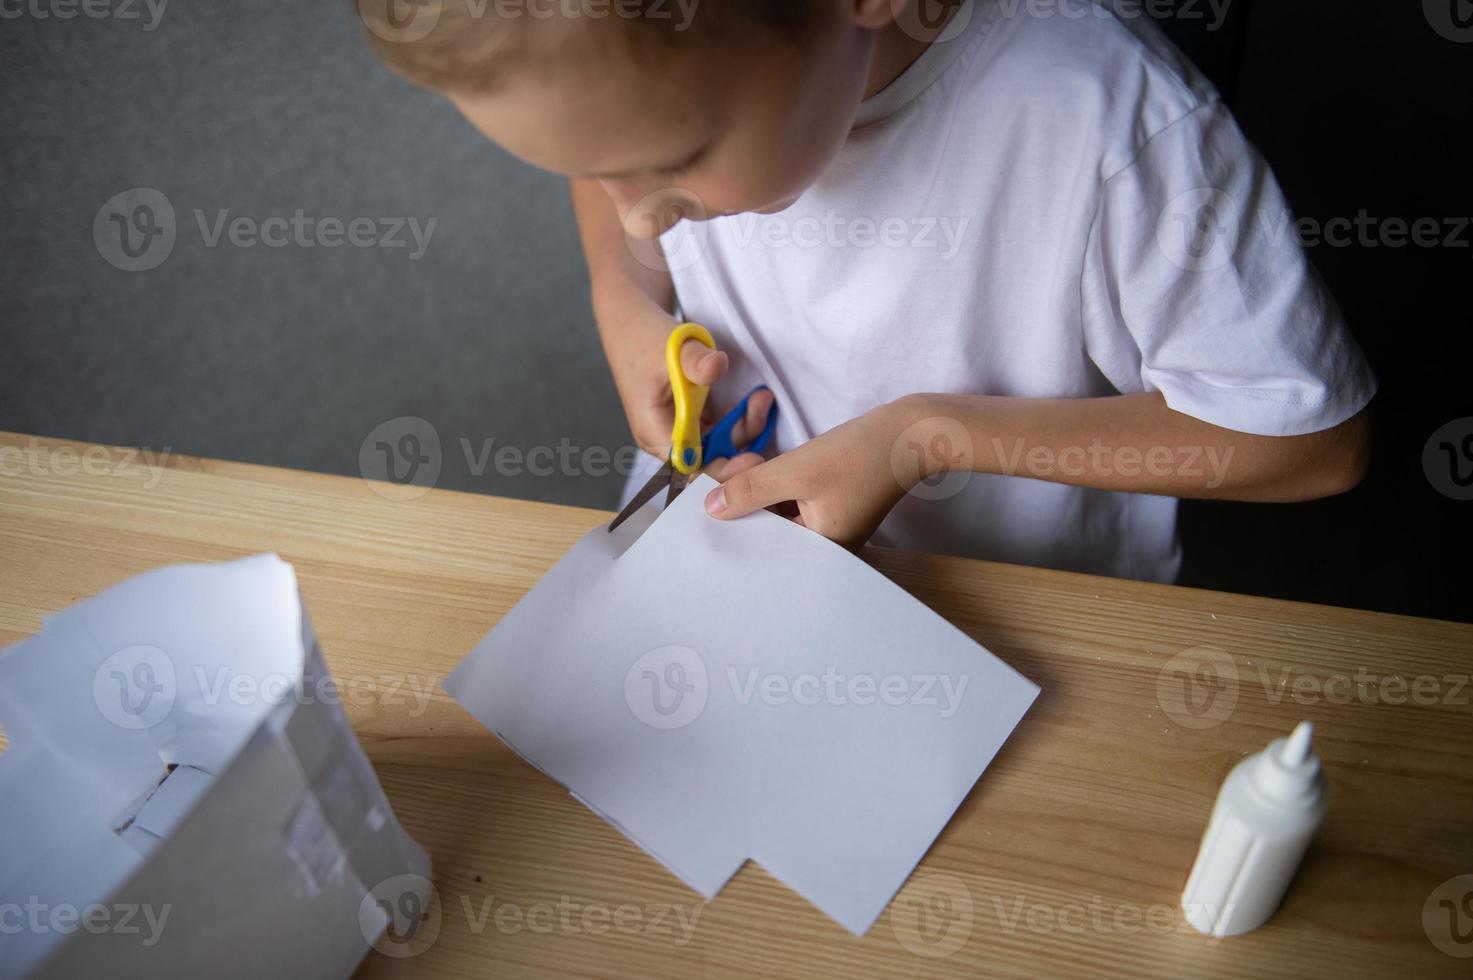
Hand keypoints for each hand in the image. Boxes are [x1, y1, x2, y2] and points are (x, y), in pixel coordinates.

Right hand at [613, 313, 774, 474]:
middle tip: (763, 403)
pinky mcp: (691, 418)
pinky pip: (720, 429)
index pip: (693, 467)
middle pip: (712, 457)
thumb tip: (717, 366)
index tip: (754, 460)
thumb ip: (696, 361)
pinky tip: (753, 400)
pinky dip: (738, 417)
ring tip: (762, 398)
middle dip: (741, 435)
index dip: (724, 468)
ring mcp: (680, 429)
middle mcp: (666, 438)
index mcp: (654, 432)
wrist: (632, 321)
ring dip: (743, 424)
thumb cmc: (644, 338)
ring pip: (719, 443)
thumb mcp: (673, 347)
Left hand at [703, 399, 929, 548]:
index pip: (765, 549)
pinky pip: (794, 501)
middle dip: (745, 502)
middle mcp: (827, 548)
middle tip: (726, 476)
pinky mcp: (834, 505)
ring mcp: (831, 526)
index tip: (708, 502)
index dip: (735, 523)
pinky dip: (778, 485)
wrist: (912, 431)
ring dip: (760, 490)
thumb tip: (712, 508)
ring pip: (779, 513)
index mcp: (821, 554)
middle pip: (771, 531)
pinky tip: (762, 466)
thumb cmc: (861, 455)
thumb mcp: (796, 471)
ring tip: (743, 464)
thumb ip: (751, 490)